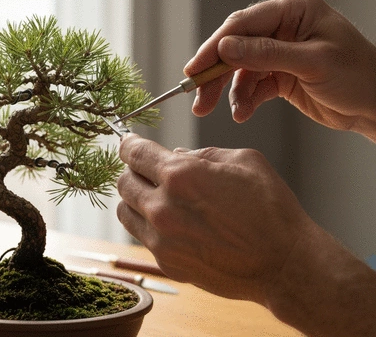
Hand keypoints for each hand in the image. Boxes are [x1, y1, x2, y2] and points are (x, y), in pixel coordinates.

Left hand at [117, 133, 313, 303]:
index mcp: (181, 175)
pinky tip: (169, 221)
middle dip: (133, 170)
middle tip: (147, 169)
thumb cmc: (270, 209)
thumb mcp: (244, 161)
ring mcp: (162, 239)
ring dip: (135, 198)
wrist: (283, 263)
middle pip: (123, 181)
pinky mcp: (167, 262)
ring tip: (155, 195)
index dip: (128, 144)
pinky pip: (141, 235)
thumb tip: (178, 155)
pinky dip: (147, 223)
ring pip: (125, 210)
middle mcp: (163, 207)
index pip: (134, 153)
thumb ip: (204, 154)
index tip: (129, 143)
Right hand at [184, 0, 375, 139]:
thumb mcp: (312, 62)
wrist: (374, 104)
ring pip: (240, 70)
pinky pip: (252, 86)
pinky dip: (246, 100)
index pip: (242, 25)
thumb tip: (225, 48)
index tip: (194, 69)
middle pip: (235, 48)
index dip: (214, 47)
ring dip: (231, 93)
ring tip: (233, 112)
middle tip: (198, 96)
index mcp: (292, 10)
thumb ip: (266, 54)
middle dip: (216, 74)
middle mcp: (282, 27)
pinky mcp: (278, 75)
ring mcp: (278, 52)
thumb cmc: (357, 76)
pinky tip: (244, 112)